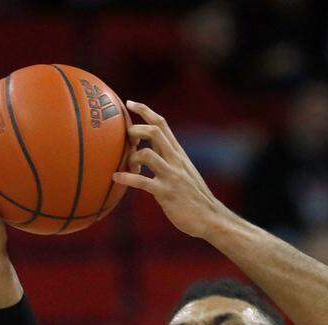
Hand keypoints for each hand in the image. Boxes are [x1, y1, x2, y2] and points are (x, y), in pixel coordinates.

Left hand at [113, 101, 221, 238]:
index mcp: (179, 154)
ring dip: (131, 157)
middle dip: (134, 130)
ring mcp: (172, 176)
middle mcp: (176, 161)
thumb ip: (169, 161)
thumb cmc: (194, 198)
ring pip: (146, 154)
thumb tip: (150, 152)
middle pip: (153, 132)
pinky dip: (126, 178)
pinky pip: (142, 181)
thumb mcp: (185, 173)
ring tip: (126, 167)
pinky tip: (116, 178)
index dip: (144, 110)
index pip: (162, 124)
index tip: (129, 103)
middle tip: (126, 140)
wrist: (211, 218)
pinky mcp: (166, 192)